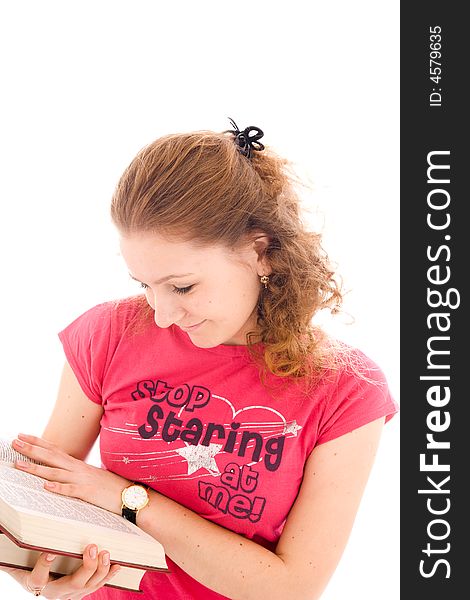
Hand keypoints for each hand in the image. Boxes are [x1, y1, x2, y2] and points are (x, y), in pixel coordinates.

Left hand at [12, 433, 128, 513]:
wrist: (131, 494)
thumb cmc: (111, 487)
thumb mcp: (92, 476)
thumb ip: (77, 473)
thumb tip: (64, 471)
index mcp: (78, 465)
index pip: (54, 449)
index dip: (38, 442)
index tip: (23, 435)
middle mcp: (78, 469)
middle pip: (51, 457)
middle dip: (31, 449)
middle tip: (14, 442)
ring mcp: (83, 480)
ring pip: (55, 473)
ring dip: (36, 469)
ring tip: (19, 465)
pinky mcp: (88, 493)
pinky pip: (71, 491)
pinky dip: (58, 488)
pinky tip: (46, 486)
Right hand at [12, 544, 120, 598]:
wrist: (37, 584)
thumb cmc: (28, 567)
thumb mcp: (19, 561)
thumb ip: (19, 551)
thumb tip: (11, 531)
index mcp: (37, 584)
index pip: (38, 579)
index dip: (44, 566)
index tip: (49, 552)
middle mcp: (56, 592)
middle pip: (73, 584)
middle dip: (86, 566)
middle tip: (91, 547)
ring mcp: (71, 594)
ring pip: (89, 586)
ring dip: (100, 569)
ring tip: (105, 552)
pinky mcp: (82, 591)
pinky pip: (97, 585)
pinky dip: (109, 575)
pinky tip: (117, 564)